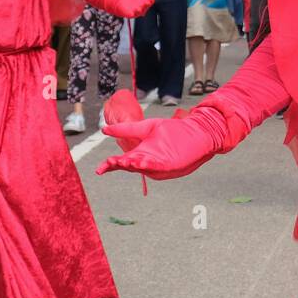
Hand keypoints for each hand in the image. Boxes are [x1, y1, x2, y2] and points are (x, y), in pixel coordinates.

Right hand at [97, 110, 219, 180]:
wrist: (197, 132)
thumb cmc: (173, 131)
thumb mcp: (146, 128)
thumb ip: (126, 129)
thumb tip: (103, 129)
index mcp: (139, 153)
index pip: (121, 162)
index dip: (110, 166)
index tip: (99, 169)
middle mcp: (147, 161)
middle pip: (130, 166)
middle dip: (121, 165)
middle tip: (110, 163)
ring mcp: (159, 164)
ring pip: (143, 168)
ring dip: (134, 166)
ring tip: (124, 162)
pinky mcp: (171, 164)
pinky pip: (158, 166)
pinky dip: (150, 165)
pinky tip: (143, 160)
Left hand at [113, 0, 160, 17]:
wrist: (124, 1)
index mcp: (146, 4)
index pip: (150, 2)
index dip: (151, 1)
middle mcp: (142, 9)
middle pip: (145, 8)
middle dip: (146, 5)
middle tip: (147, 2)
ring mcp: (135, 12)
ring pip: (138, 12)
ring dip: (139, 11)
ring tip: (138, 8)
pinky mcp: (129, 14)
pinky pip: (130, 15)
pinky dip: (131, 14)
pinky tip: (131, 13)